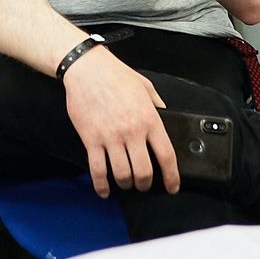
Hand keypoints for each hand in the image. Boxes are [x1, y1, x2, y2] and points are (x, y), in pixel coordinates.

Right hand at [61, 46, 179, 197]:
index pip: (166, 156)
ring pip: (122, 174)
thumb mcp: (145, 86)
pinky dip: (101, 185)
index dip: (172, 177)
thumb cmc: (115, 75)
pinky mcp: (91, 140)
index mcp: (149, 119)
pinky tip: (103, 189)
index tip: (172, 186)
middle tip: (144, 184)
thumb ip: (157, 103)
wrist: (87, 69)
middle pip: (143, 171)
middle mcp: (132, 131)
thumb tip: (165, 113)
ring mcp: (110, 137)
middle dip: (145, 184)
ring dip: (126, 184)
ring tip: (126, 183)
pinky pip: (97, 170)